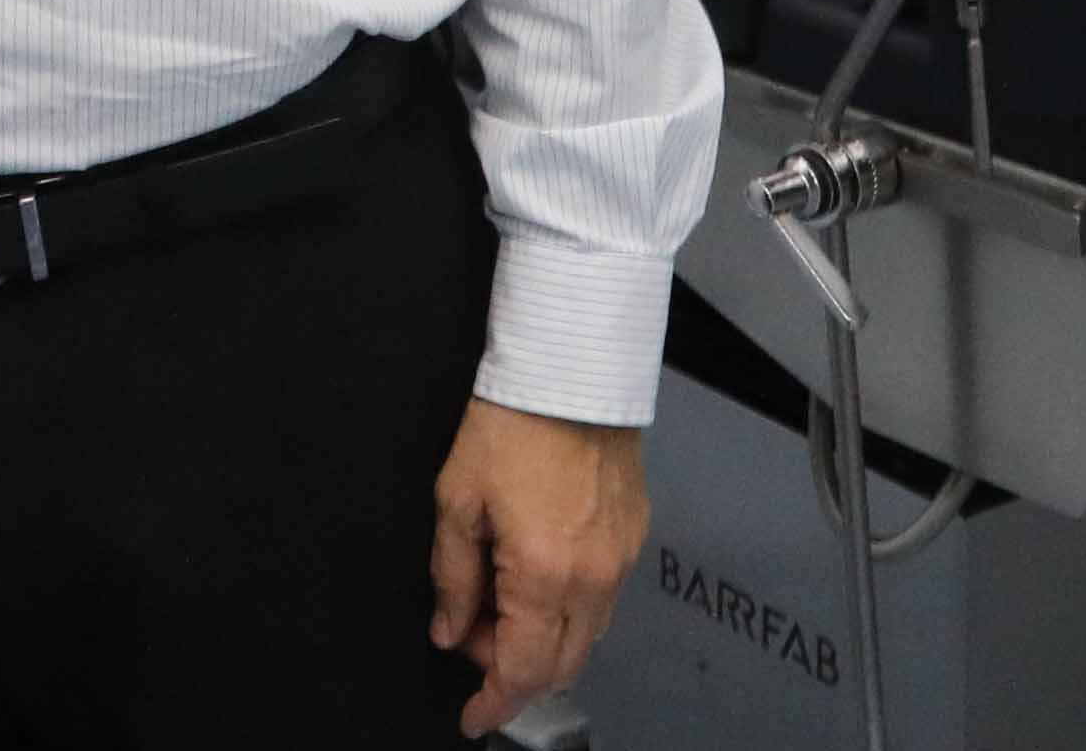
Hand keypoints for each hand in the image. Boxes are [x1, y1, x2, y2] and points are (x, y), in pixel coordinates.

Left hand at [428, 396, 649, 735]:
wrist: (572, 369)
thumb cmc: (507, 429)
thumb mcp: (457, 502)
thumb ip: (451, 578)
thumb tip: (450, 633)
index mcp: (545, 577)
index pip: (523, 671)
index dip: (494, 702)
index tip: (471, 717)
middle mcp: (594, 581)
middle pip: (561, 666)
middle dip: (512, 670)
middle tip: (471, 636)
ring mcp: (622, 560)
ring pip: (587, 637)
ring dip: (542, 642)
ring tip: (498, 601)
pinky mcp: (636, 536)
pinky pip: (603, 601)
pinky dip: (568, 612)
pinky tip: (535, 579)